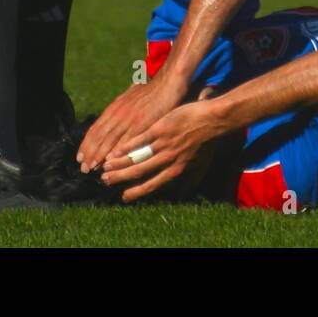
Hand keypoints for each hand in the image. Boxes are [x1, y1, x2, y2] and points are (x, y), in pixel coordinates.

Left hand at [76, 78, 183, 173]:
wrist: (166, 84)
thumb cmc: (149, 91)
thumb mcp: (128, 97)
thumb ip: (119, 109)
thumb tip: (110, 118)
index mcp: (114, 108)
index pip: (95, 129)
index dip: (86, 145)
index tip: (80, 157)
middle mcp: (118, 114)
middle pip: (99, 137)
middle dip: (90, 154)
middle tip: (84, 168)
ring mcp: (129, 119)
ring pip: (110, 140)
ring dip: (100, 155)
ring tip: (93, 169)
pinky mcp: (142, 124)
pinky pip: (127, 140)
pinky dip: (118, 151)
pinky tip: (113, 161)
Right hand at [100, 102, 227, 202]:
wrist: (213, 119)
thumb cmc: (208, 141)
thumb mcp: (202, 165)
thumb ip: (190, 180)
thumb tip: (184, 195)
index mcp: (176, 169)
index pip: (152, 184)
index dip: (137, 192)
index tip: (124, 197)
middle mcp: (167, 159)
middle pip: (139, 171)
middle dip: (120, 178)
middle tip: (106, 181)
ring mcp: (163, 144)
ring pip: (136, 156)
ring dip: (119, 163)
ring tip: (104, 167)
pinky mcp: (160, 129)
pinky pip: (139, 140)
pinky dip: (125, 147)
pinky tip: (114, 151)